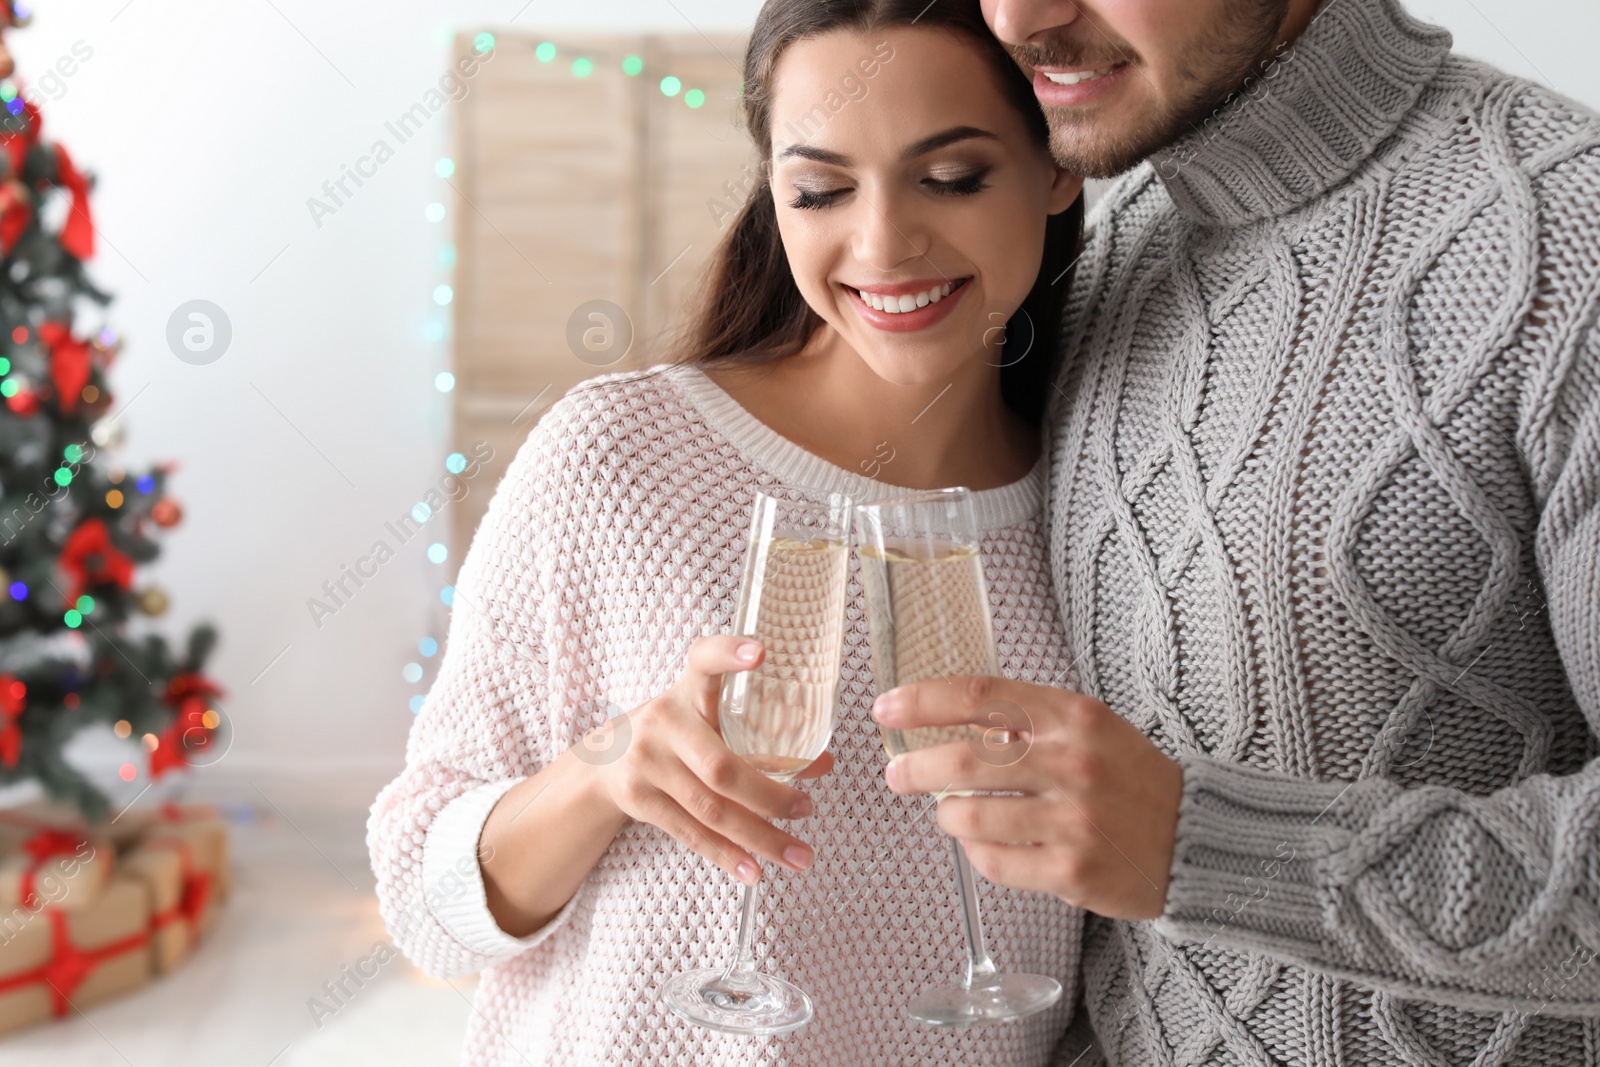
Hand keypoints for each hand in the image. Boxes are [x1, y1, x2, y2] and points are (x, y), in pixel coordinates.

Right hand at [586, 634, 831, 885]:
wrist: (604, 762)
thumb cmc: (678, 734)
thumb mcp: (711, 721)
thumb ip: (763, 737)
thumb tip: (823, 764)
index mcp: (689, 691)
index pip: (704, 660)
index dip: (729, 654)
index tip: (761, 651)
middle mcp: (664, 720)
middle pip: (722, 765)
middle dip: (771, 796)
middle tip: (807, 810)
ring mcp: (646, 761)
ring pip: (711, 808)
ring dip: (760, 837)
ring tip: (799, 855)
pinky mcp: (638, 798)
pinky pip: (691, 832)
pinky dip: (726, 855)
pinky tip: (754, 871)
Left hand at [873, 675, 1181, 918]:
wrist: (1195, 837)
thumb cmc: (1129, 778)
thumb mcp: (1089, 727)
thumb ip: (1028, 719)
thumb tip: (946, 720)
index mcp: (1073, 717)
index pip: (981, 695)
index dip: (923, 701)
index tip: (886, 708)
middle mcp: (1073, 763)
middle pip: (964, 761)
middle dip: (914, 769)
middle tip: (897, 774)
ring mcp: (1073, 820)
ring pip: (969, 818)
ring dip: (946, 816)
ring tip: (950, 814)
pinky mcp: (1072, 871)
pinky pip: (994, 862)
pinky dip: (977, 853)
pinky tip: (985, 845)